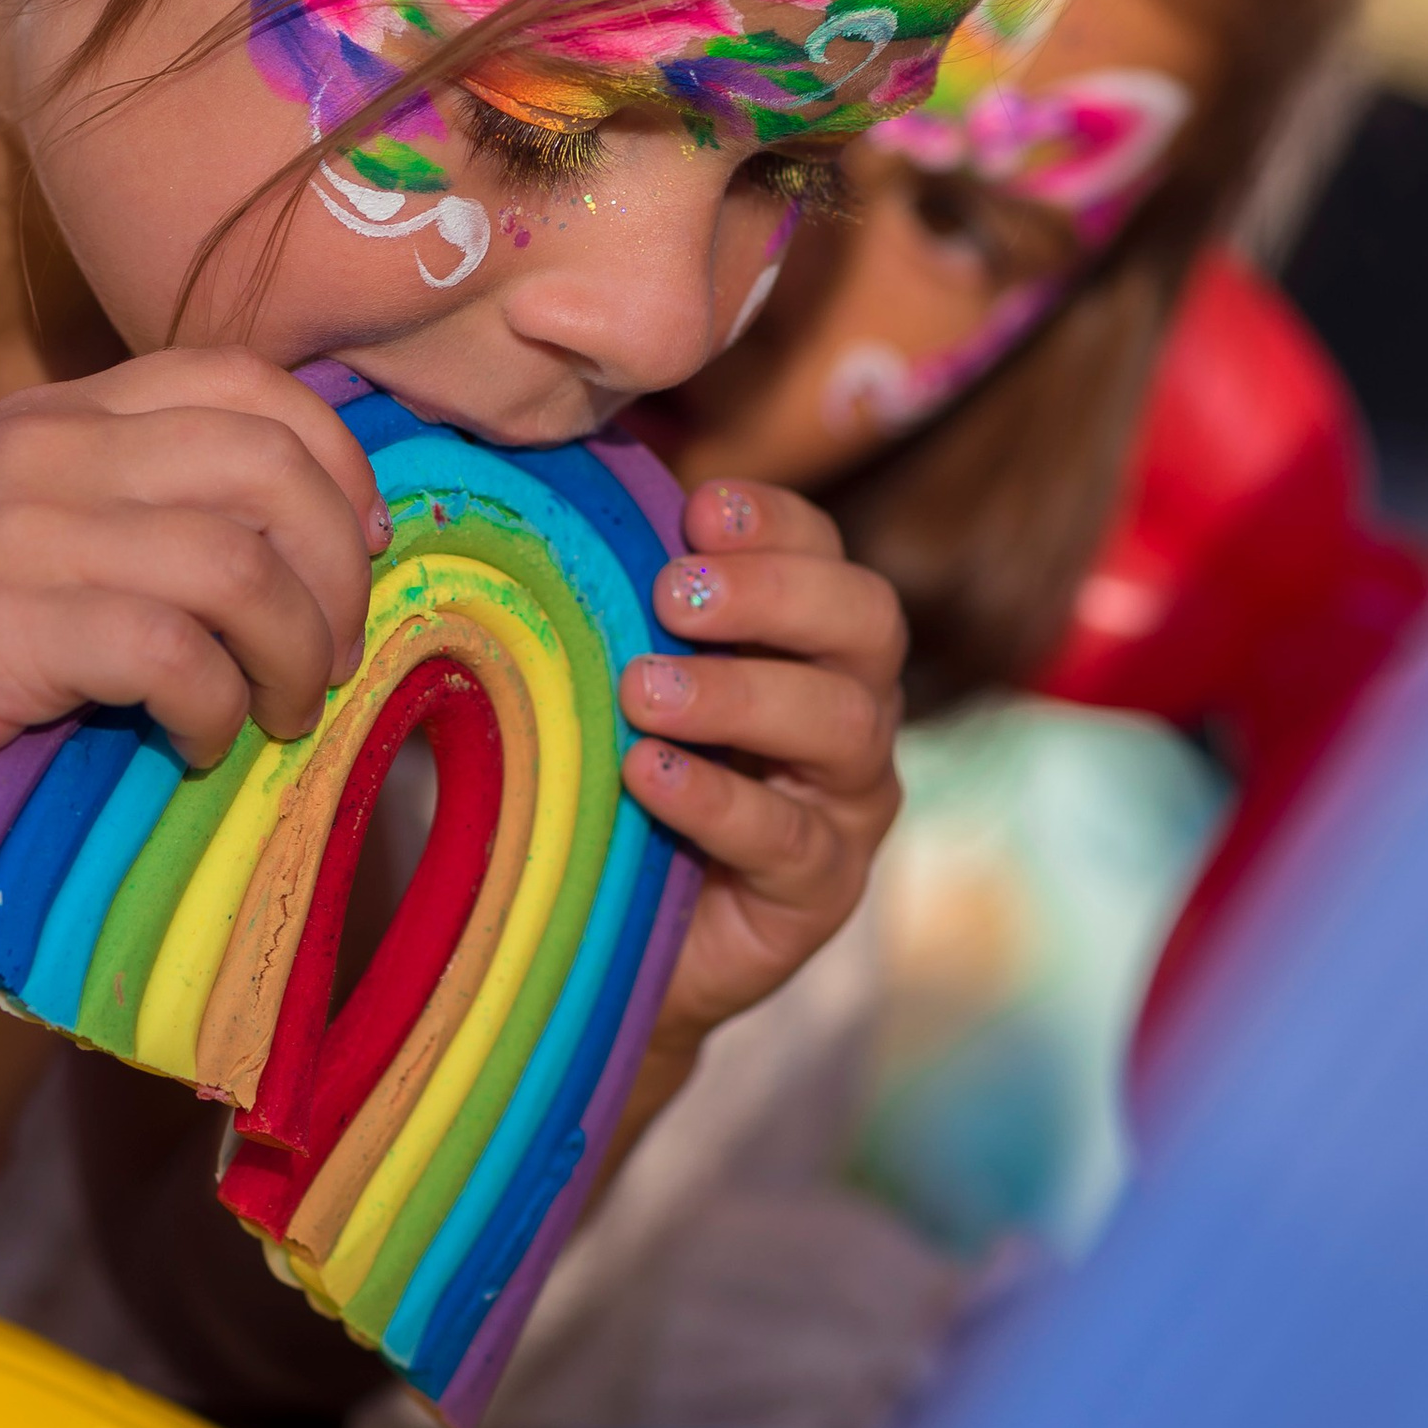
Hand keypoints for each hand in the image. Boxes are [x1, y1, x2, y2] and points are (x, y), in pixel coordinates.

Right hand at [0, 350, 386, 865]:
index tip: (354, 553)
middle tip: (331, 658)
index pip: (248, 380)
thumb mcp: (18, 539)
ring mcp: (17, 531)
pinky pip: (172, 651)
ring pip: (238, 560)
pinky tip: (197, 746)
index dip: (334, 464)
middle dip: (337, 572)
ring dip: (293, 651)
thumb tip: (301, 563)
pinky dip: (215, 707)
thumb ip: (129, 517)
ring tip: (281, 714)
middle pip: (271, 465)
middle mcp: (44, 450)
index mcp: (59, 416)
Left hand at [617, 476, 905, 1051]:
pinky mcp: (822, 890)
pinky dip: (717, 800)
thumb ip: (620, 604)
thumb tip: (561, 493)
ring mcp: (848, 803)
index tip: (699, 511)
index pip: (825, 553)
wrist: (616, 934)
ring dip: (739, 694)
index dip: (774, 522)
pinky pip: (788, 838)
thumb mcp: (621, 680)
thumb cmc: (622, 778)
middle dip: (773, 594)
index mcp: (812, 639)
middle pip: (867, 621)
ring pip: (843, 725)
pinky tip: (648, 773)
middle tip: (672, 594)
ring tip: (643, 691)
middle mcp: (852, 708)